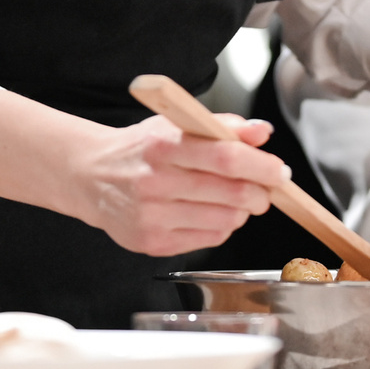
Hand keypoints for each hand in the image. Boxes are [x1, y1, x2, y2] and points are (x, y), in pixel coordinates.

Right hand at [66, 112, 287, 255]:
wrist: (90, 176)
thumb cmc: (140, 149)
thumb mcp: (176, 125)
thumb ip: (223, 126)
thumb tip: (262, 132)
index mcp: (163, 144)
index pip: (226, 156)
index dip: (261, 166)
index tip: (279, 171)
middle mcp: (154, 181)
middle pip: (231, 193)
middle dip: (260, 193)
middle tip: (264, 189)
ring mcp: (151, 216)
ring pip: (225, 221)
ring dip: (242, 211)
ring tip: (234, 199)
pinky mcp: (151, 243)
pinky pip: (209, 239)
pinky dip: (221, 226)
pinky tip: (209, 212)